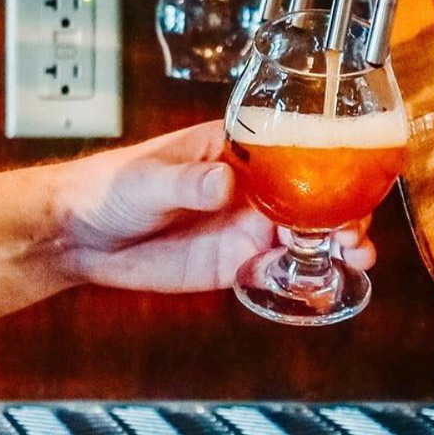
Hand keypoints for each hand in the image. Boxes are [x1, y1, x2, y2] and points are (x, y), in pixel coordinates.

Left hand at [54, 121, 375, 293]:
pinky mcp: (234, 263)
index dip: (328, 163)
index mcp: (235, 149)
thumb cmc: (109, 187)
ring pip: (306, 234)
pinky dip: (304, 278)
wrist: (78, 236)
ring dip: (335, 244)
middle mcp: (250, 186)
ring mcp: (245, 225)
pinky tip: (319, 284)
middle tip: (355, 230)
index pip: (294, 150)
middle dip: (343, 210)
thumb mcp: (148, 177)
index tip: (348, 181)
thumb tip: (224, 181)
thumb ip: (190, 180)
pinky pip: (279, 270)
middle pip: (312, 195)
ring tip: (353, 255)